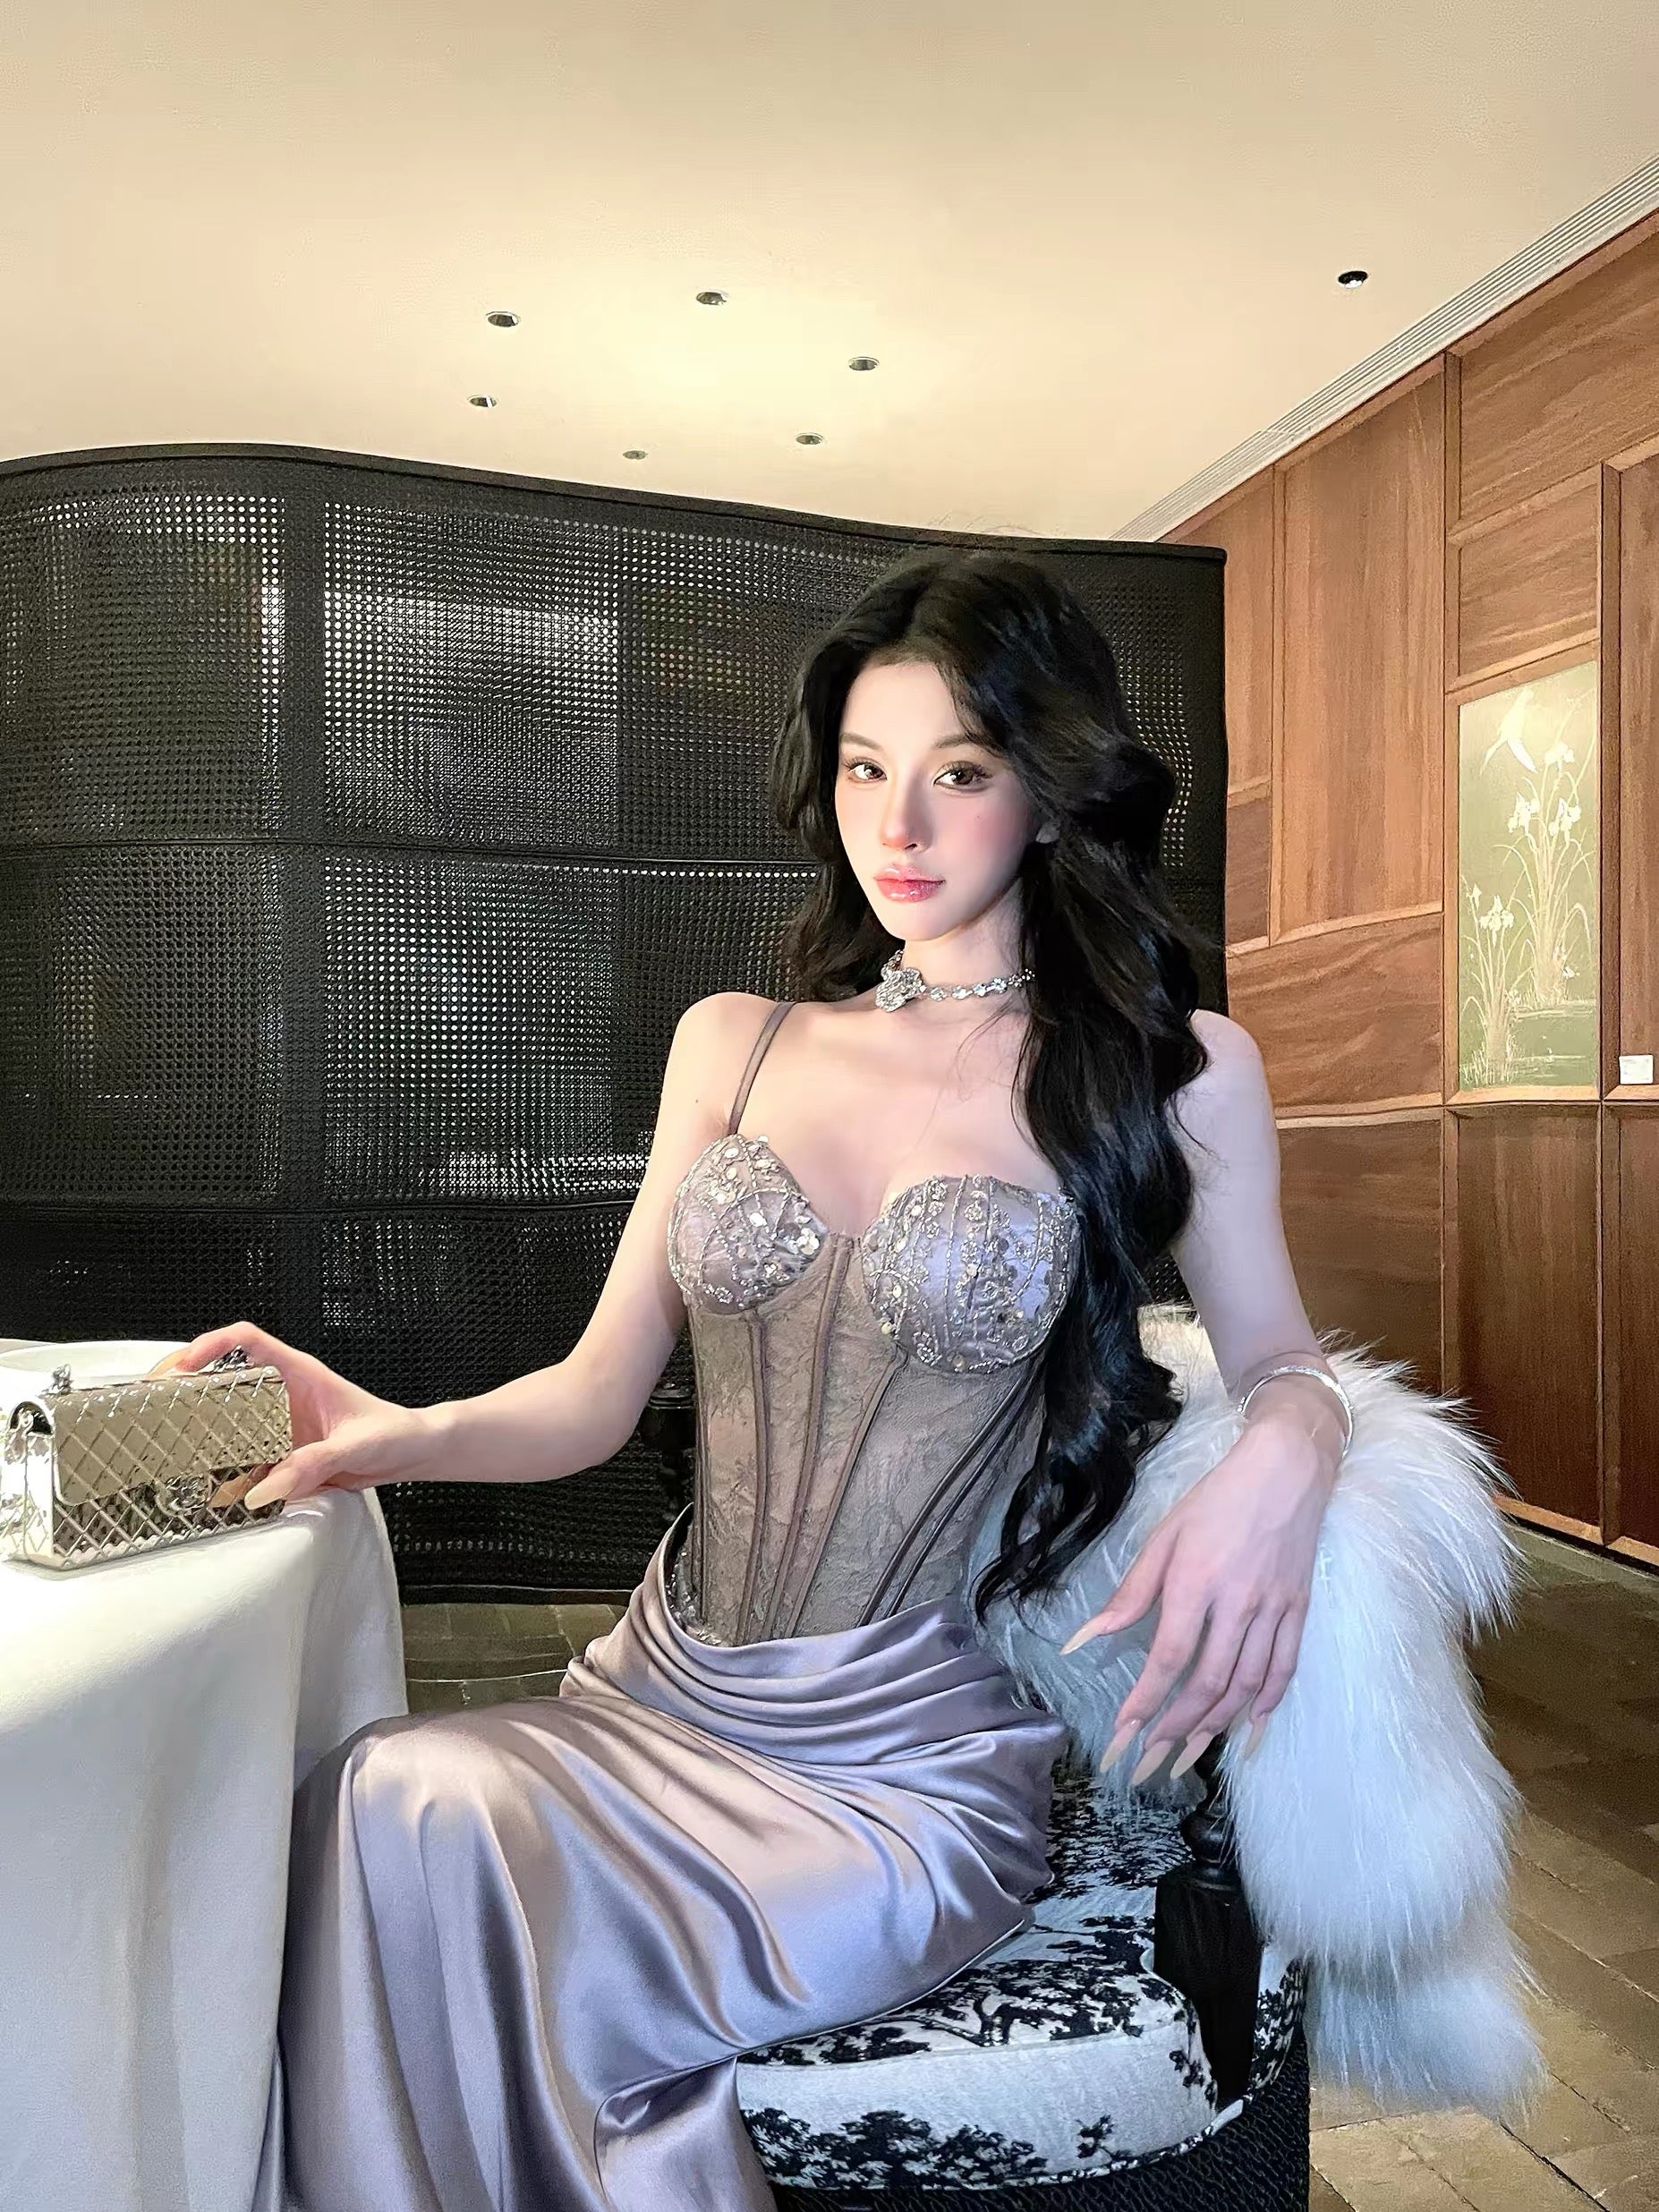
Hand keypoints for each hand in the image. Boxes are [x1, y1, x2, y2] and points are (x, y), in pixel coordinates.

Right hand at [146, 1322, 437, 1510]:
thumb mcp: (355, 1447)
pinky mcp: (281, 1452)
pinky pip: (243, 1457)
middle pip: (222, 1373)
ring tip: (159, 1438)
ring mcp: (278, 1423)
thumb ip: (312, 1466)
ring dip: (195, 1425)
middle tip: (148, 1400)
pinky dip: (220, 1467)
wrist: (413, 1452)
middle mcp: (282, 1394)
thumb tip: (264, 1489)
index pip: (247, 1340)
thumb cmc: (394, 1433)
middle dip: (183, 1381)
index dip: (210, 1344)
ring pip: (226, 1416)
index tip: (181, 1366)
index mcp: (299, 1373)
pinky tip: (202, 1483)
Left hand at [1061, 1408, 1335, 1781]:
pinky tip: (1248, 1725)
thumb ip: (1131, 1591)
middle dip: (1178, 1726)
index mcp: (1196, 1582)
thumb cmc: (1216, 1500)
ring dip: (1217, 1724)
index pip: (1169, 1656)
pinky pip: (1284, 1669)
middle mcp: (1237, 1604)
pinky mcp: (1298, 1611)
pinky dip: (1267, 1703)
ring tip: (1190, 1751)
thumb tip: (1088, 1636)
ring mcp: (1273, 1610)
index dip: (1146, 1700)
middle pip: (1210, 1682)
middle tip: (1155, 1756)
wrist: (1286, 1472)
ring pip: (1247, 1685)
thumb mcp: (1164, 1535)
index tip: (1124, 1733)